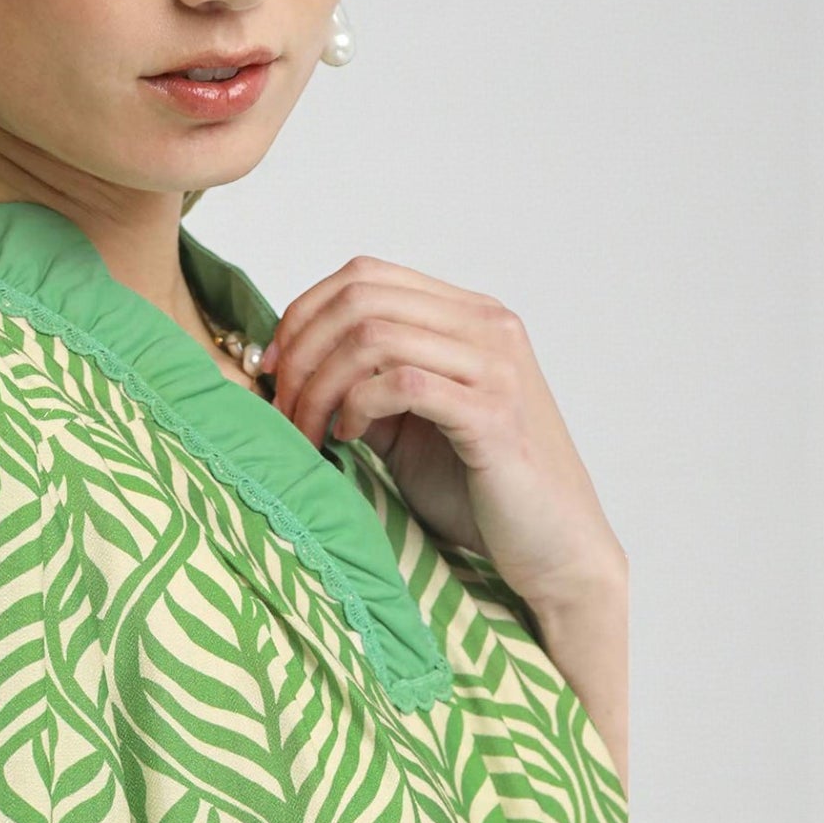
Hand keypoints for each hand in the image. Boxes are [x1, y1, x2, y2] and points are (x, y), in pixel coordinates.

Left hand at [261, 255, 624, 611]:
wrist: (552, 546)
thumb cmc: (478, 490)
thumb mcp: (407, 428)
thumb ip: (364, 388)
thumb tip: (292, 372)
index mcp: (466, 316)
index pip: (364, 275)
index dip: (302, 314)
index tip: (271, 369)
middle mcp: (486, 325)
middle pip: (359, 299)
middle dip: (302, 353)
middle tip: (283, 409)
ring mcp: (494, 365)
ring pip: (372, 337)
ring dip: (320, 387)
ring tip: (309, 432)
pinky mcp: (493, 413)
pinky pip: (402, 383)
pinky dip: (356, 407)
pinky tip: (345, 439)